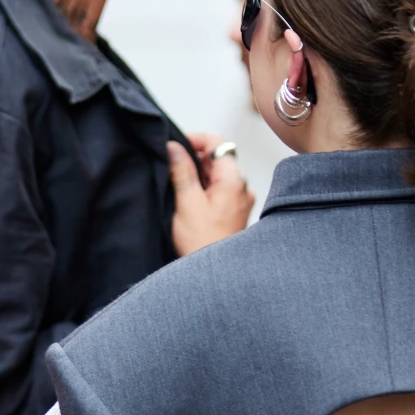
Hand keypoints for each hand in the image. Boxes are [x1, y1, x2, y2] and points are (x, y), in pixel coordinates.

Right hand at [169, 136, 253, 255]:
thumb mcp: (186, 202)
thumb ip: (181, 170)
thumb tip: (173, 146)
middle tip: (172, 169)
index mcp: (233, 179)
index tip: (175, 146)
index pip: (217, 142)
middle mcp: (242, 186)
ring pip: (217, 174)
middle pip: (218, 157)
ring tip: (178, 189)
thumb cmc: (203, 243)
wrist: (216, 274)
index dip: (195, 139)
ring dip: (197, 175)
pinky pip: (219, 190)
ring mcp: (240, 199)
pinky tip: (189, 202)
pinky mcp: (234, 211)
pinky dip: (204, 189)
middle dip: (194, 158)